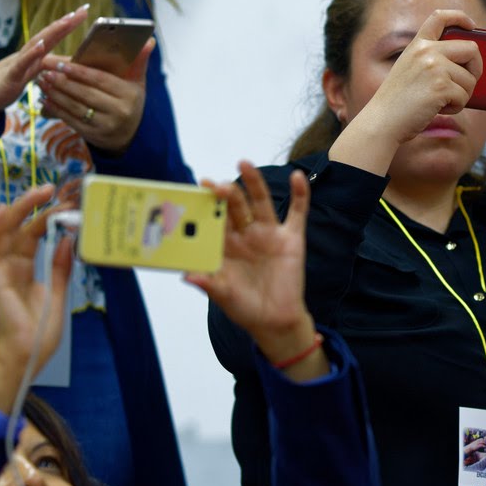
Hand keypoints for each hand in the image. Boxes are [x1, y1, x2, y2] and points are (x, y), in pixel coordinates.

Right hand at [0, 7, 87, 115]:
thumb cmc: (2, 88)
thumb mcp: (29, 78)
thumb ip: (46, 70)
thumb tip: (68, 67)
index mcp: (33, 57)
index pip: (54, 38)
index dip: (68, 25)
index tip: (84, 12)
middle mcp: (26, 56)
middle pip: (48, 36)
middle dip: (66, 23)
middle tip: (83, 10)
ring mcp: (17, 64)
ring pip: (36, 45)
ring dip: (52, 32)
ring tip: (67, 20)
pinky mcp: (9, 77)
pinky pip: (21, 64)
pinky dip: (32, 53)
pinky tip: (42, 45)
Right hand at [0, 185, 73, 408]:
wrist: (26, 355)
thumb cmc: (40, 332)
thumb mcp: (58, 294)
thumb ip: (61, 268)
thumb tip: (69, 240)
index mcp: (26, 269)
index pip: (34, 234)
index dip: (48, 217)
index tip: (67, 202)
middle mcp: (11, 265)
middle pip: (20, 228)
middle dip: (36, 206)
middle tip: (54, 188)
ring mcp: (0, 270)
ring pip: (2, 231)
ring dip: (18, 210)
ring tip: (38, 193)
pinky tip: (6, 211)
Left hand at [37, 38, 152, 153]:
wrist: (130, 134)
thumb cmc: (129, 100)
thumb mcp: (137, 81)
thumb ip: (139, 61)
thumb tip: (149, 41)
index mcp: (129, 94)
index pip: (100, 80)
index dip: (79, 71)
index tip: (59, 63)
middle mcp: (119, 112)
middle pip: (85, 94)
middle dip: (63, 81)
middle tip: (45, 70)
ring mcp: (106, 126)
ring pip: (76, 107)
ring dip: (56, 94)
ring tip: (42, 82)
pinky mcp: (93, 136)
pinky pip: (71, 121)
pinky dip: (56, 109)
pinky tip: (45, 99)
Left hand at [185, 162, 326, 382]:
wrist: (275, 322)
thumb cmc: (245, 308)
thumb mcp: (223, 296)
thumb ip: (208, 283)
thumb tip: (186, 275)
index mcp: (227, 246)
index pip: (215, 219)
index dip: (207, 205)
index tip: (197, 191)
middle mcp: (246, 235)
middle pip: (236, 206)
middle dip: (226, 194)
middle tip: (214, 183)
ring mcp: (269, 234)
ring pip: (261, 202)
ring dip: (253, 182)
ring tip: (243, 163)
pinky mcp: (292, 239)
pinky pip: (297, 212)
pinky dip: (299, 194)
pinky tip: (296, 177)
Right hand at [331, 9, 481, 174]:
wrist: (382, 121)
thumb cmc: (398, 102)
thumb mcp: (409, 70)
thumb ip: (431, 60)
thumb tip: (466, 64)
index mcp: (418, 45)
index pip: (440, 17)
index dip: (460, 17)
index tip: (471, 26)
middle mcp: (426, 51)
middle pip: (471, 49)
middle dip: (475, 68)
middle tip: (466, 84)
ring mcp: (434, 67)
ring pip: (470, 78)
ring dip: (463, 94)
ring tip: (442, 102)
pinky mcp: (440, 87)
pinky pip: (464, 96)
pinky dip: (456, 107)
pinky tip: (438, 109)